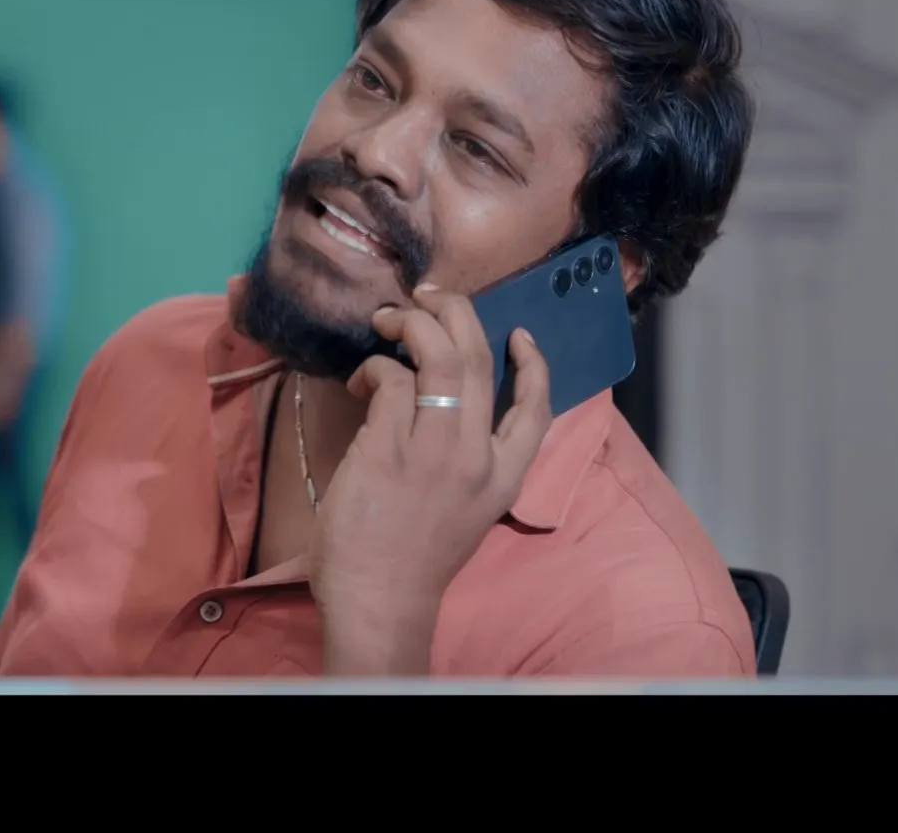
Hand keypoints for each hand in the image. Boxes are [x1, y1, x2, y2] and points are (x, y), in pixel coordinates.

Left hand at [308, 283, 551, 673]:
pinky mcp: (388, 451)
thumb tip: (436, 403)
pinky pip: (391, 381)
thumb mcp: (464, 509)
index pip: (537, 408)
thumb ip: (465, 459)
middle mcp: (477, 458)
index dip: (533, 363)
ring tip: (387, 319)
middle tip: (426, 297)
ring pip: (438, 355)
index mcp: (504, 476)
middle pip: (478, 359)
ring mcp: (434, 452)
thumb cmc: (412, 558)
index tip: (516, 334)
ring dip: (411, 322)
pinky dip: (375, 367)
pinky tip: (360, 381)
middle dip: (454, 312)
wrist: (381, 601)